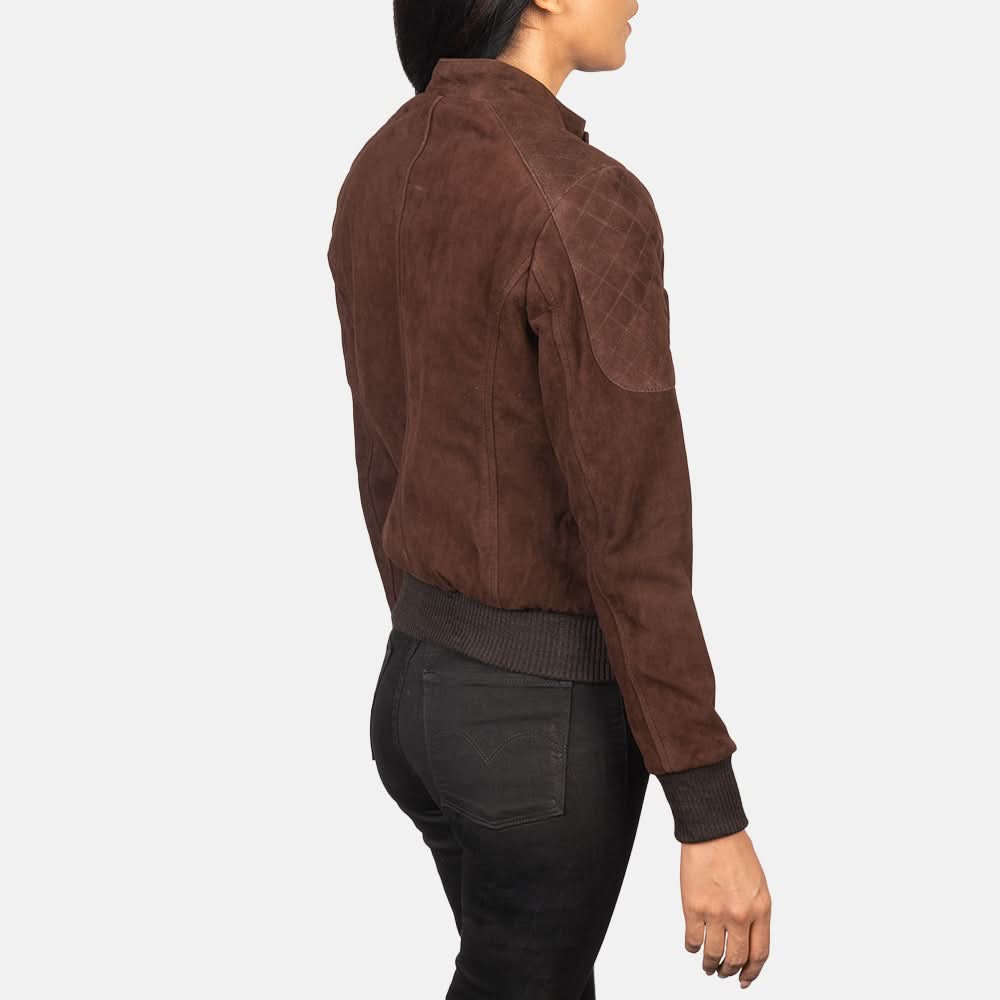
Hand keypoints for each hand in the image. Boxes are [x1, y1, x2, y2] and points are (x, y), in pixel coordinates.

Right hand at [680, 829, 770, 987]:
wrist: (712, 829)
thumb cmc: (734, 850)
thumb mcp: (757, 883)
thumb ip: (755, 911)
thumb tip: (746, 936)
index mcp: (761, 908)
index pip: (759, 953)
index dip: (752, 971)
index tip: (745, 979)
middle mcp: (740, 915)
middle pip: (736, 958)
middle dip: (730, 971)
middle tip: (723, 973)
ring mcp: (716, 913)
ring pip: (713, 954)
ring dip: (710, 965)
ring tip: (707, 966)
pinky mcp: (693, 907)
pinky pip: (692, 939)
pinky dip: (692, 947)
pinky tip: (692, 946)